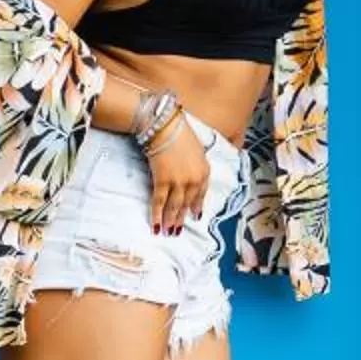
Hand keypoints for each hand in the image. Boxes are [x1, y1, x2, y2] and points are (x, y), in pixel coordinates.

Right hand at [146, 115, 209, 234]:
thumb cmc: (181, 134)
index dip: (197, 207)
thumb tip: (191, 179)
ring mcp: (179, 182)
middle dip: (182, 219)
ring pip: (174, 207)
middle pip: (187, 204)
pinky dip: (156, 216)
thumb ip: (196, 167)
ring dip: (170, 221)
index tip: (195, 217)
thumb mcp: (197, 151)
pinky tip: (155, 226)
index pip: (201, 195)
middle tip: (177, 231)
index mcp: (204, 172)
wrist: (167, 127)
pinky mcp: (163, 182)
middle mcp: (194, 180)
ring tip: (167, 232)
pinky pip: (159, 203)